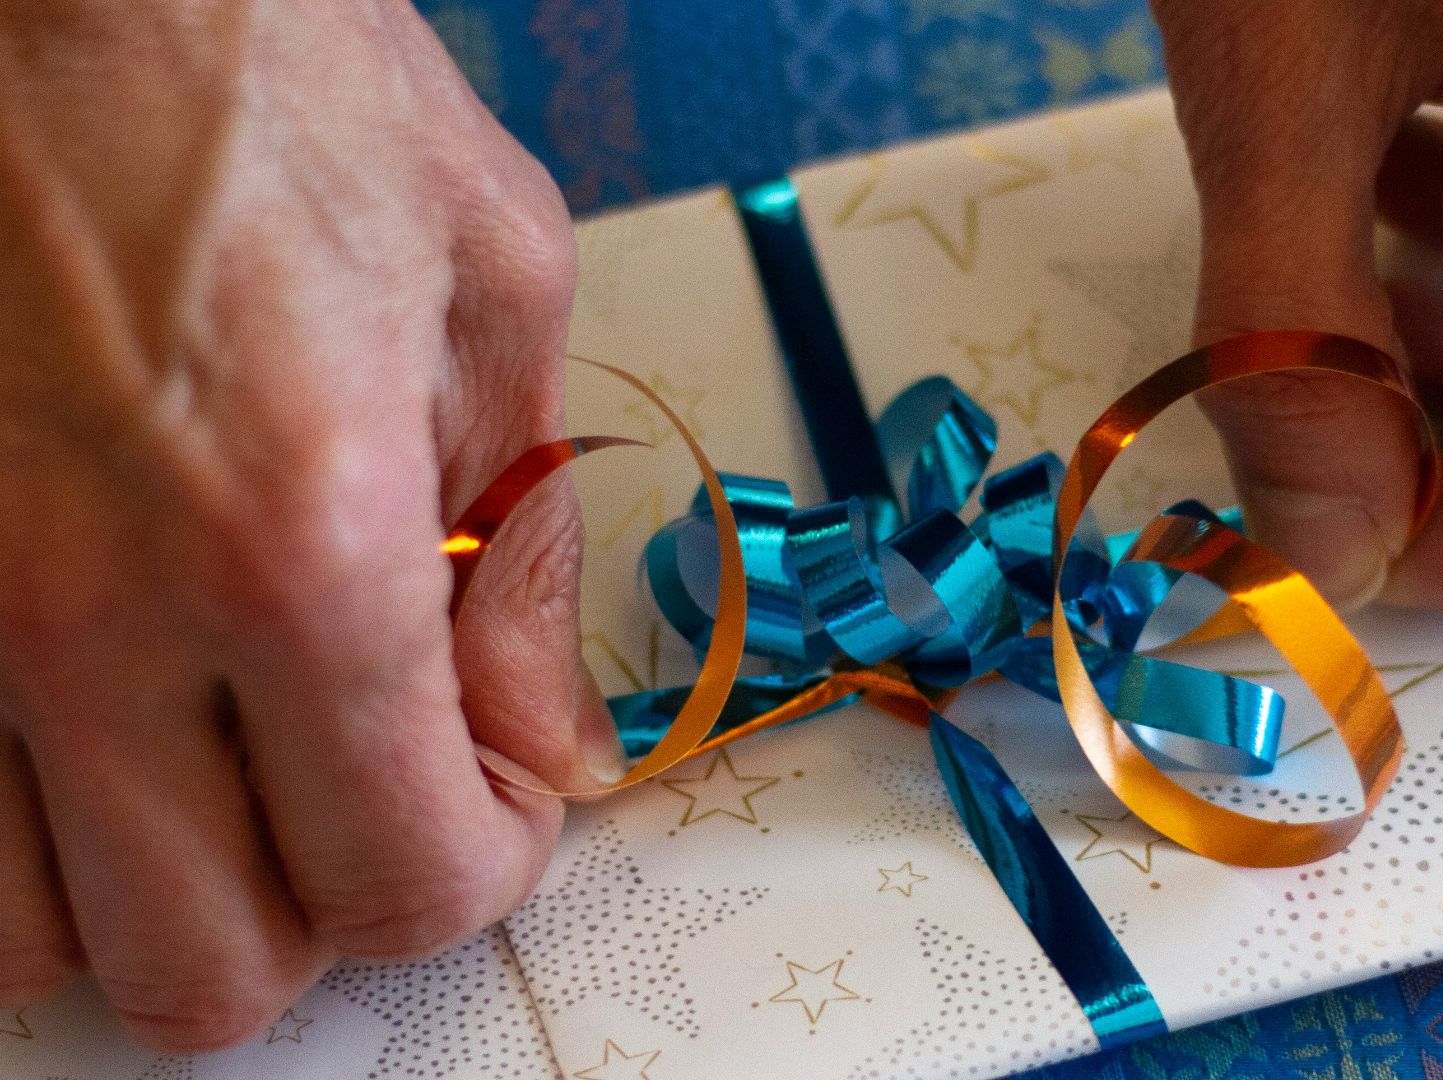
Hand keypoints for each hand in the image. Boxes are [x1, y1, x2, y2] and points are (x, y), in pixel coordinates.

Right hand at [0, 1, 620, 1050]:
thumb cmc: (277, 84)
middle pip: (207, 972)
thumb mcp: (496, 301)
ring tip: (224, 753)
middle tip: (365, 793)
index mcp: (300, 542)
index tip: (494, 806)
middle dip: (323, 911)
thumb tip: (546, 745)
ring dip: (156, 884)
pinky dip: (25, 820)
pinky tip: (100, 711)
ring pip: (30, 939)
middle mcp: (92, 608)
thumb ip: (528, 559)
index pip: (401, 880)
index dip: (478, 873)